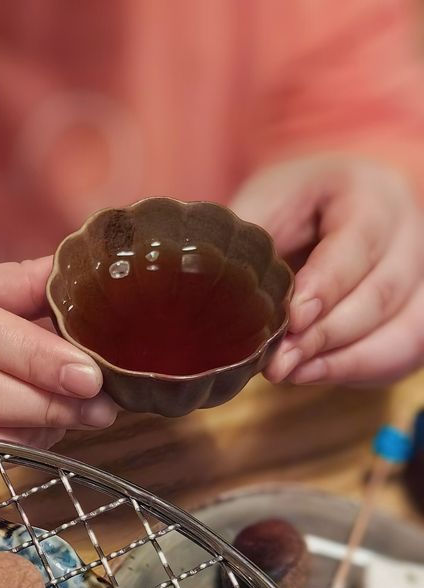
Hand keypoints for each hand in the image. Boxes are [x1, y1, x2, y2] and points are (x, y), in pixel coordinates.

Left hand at [231, 155, 423, 384]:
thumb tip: (204, 285)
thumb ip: (246, 244)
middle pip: (383, 292)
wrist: (324, 209)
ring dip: (344, 360)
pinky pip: (404, 352)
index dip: (326, 286)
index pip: (359, 241)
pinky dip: (358, 370)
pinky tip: (311, 374)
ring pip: (404, 329)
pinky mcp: (413, 312)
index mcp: (369, 193)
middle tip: (278, 363)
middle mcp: (408, 232)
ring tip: (289, 374)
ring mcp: (419, 275)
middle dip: (327, 334)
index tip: (291, 319)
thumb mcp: (263, 205)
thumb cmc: (290, 206)